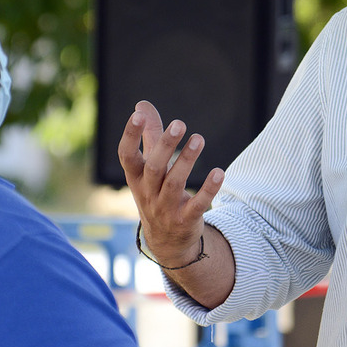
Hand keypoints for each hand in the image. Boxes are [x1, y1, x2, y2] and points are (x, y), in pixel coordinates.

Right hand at [117, 100, 224, 267]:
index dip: (130, 135)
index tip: (139, 115)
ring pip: (174, 184)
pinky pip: (197, 205)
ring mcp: (165, 209)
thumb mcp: (149, 168)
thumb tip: (141, 105)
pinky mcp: (185, 220)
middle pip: (153, 167)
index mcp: (136, 178)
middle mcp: (148, 193)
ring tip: (199, 138)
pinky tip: (220, 172)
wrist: (166, 241)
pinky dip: (208, 189)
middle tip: (180, 123)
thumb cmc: (156, 193)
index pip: (126, 156)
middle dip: (166, 145)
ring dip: (187, 161)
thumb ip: (148, 136)